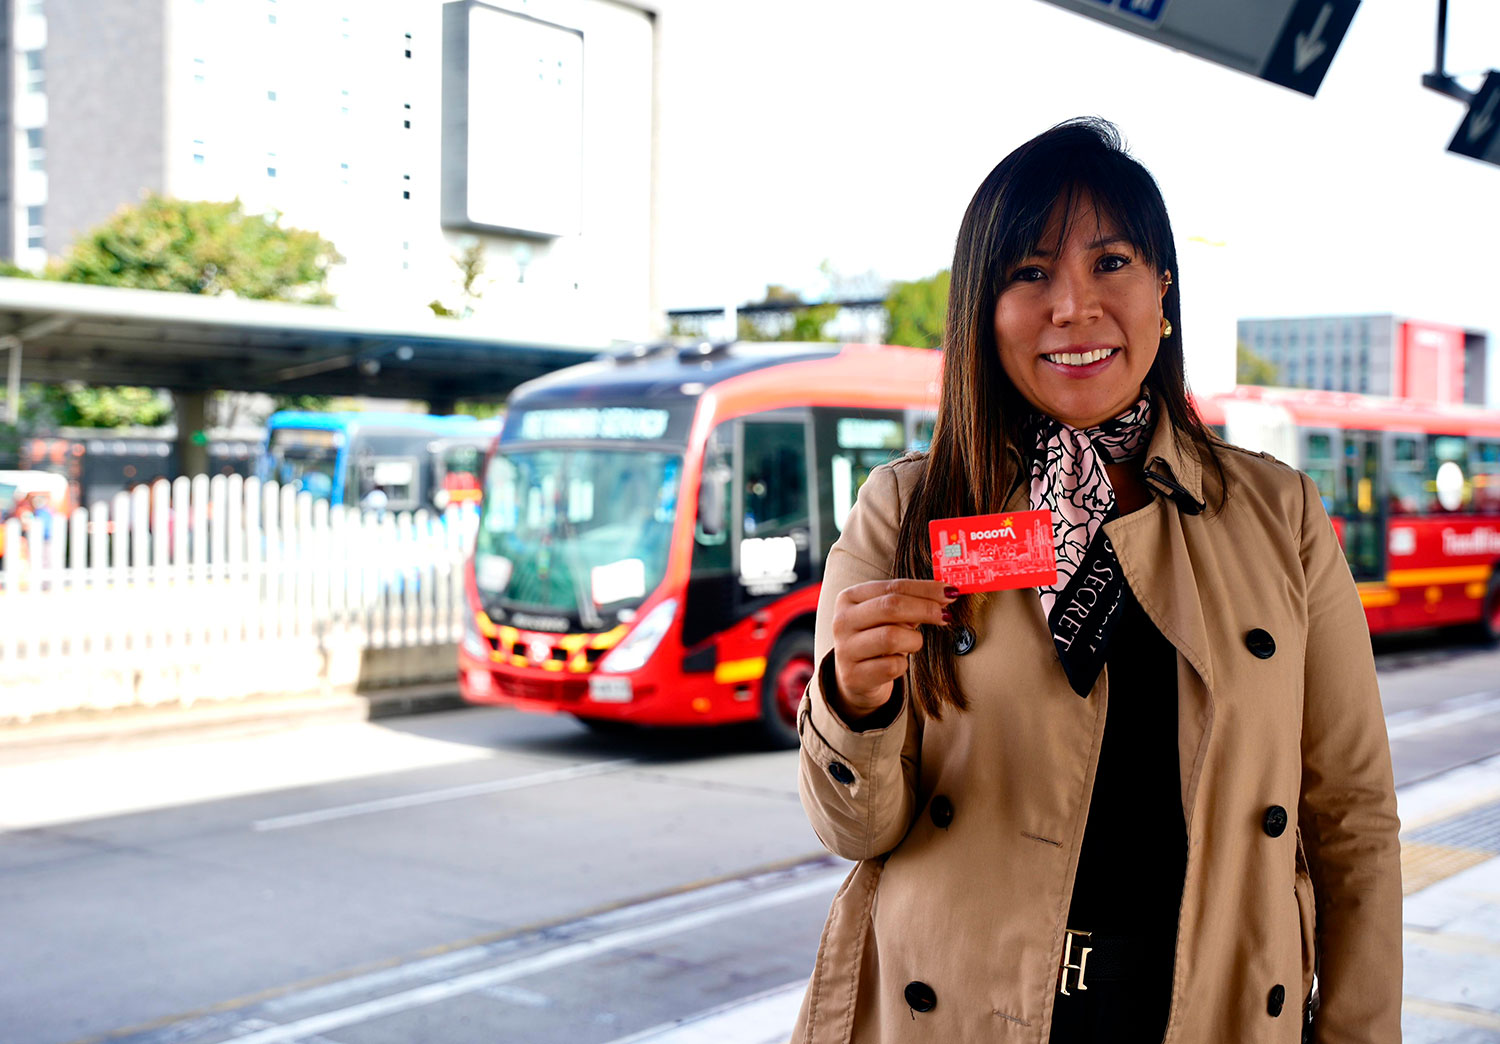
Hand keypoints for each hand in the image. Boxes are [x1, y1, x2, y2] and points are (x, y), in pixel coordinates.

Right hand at [830, 579, 955, 721]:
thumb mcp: (888, 616)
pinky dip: (903, 665)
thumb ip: (912, 602)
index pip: (893, 586)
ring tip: (913, 643)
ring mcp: (845, 649)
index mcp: (849, 598)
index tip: (951, 592)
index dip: (925, 589)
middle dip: (925, 609)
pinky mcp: (853, 676)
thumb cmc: (878, 639)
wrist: (856, 678)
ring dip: (913, 640)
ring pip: (891, 637)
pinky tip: (897, 663)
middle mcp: (842, 621)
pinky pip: (892, 666)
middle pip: (890, 607)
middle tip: (945, 616)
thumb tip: (947, 594)